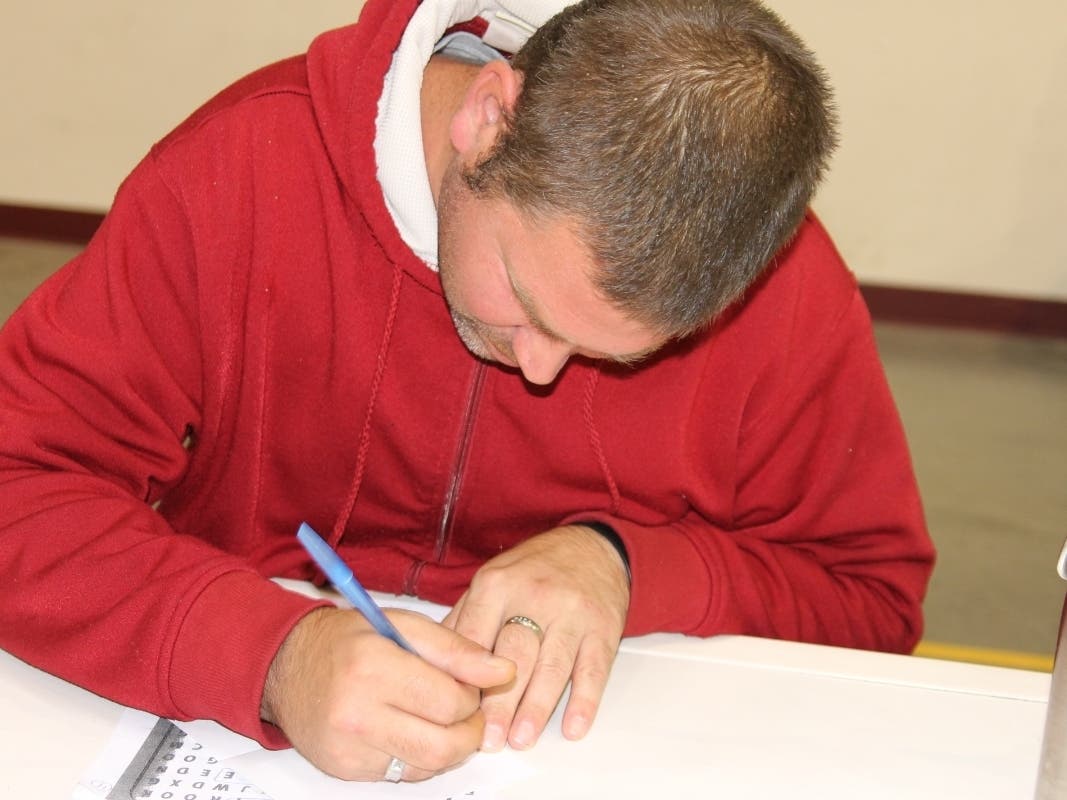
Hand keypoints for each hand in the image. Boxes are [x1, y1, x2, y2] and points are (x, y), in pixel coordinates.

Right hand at [261, 606, 514, 781]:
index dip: (474, 695)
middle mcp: (356, 711)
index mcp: (373, 665)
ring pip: (427, 766)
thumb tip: (502, 671)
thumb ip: (455, 648)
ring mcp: (349, 747)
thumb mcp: (402, 624)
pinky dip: (421, 757)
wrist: (286, 668)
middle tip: (469, 711)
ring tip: (446, 720)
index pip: (450, 701)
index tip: (474, 685)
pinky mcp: (346, 770)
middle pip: (443, 744)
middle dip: (471, 729)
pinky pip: (403, 775)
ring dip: (450, 747)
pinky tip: (414, 730)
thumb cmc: (348, 640)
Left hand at [443, 525, 629, 751]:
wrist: (592, 547)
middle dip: (500, 702)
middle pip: (513, 657)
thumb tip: (433, 661)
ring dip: (536, 708)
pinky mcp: (603, 627)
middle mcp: (535, 596)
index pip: (475, 638)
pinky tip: (573, 726)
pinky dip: (584, 700)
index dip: (464, 678)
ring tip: (521, 740)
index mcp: (497, 584)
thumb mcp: (493, 579)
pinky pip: (594, 668)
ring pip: (552, 666)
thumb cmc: (535, 570)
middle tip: (488, 739)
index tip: (454, 712)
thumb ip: (465, 619)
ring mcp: (572, 613)